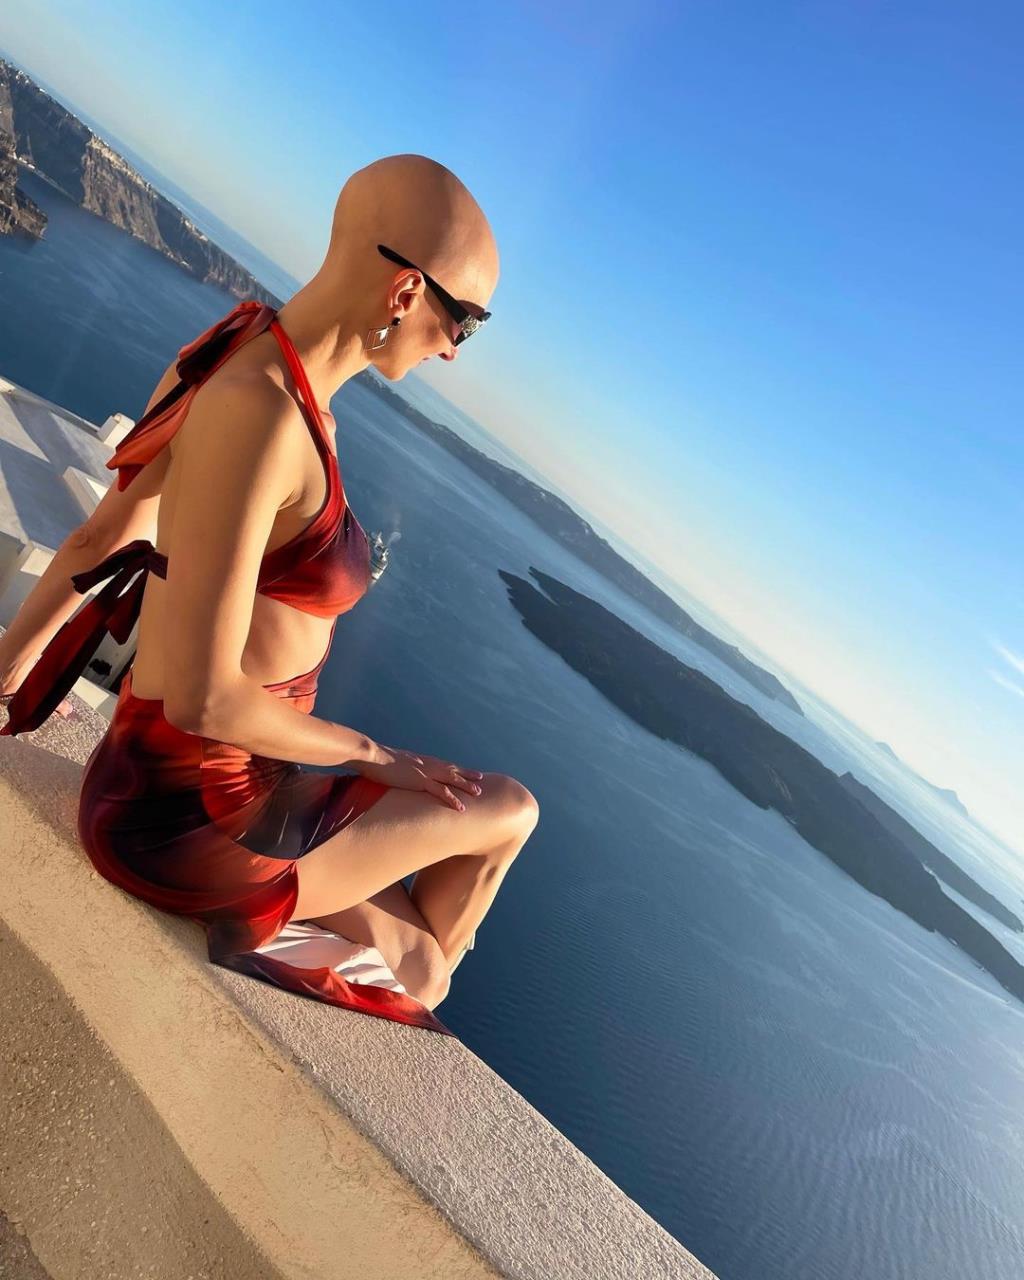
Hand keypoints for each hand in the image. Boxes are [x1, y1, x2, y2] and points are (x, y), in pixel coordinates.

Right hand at [353, 744, 483, 811]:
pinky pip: (441, 792)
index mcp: (420, 759)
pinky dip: (452, 799)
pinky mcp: (420, 781)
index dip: (454, 767)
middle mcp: (426, 763)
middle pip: (452, 769)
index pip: (442, 763)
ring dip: (466, 786)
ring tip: (479, 792)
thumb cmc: (376, 760)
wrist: (372, 756)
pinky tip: (461, 807)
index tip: (464, 770)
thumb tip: (396, 771)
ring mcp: (425, 772)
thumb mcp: (390, 763)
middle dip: (466, 774)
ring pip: (452, 779)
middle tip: (480, 778)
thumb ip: (398, 767)